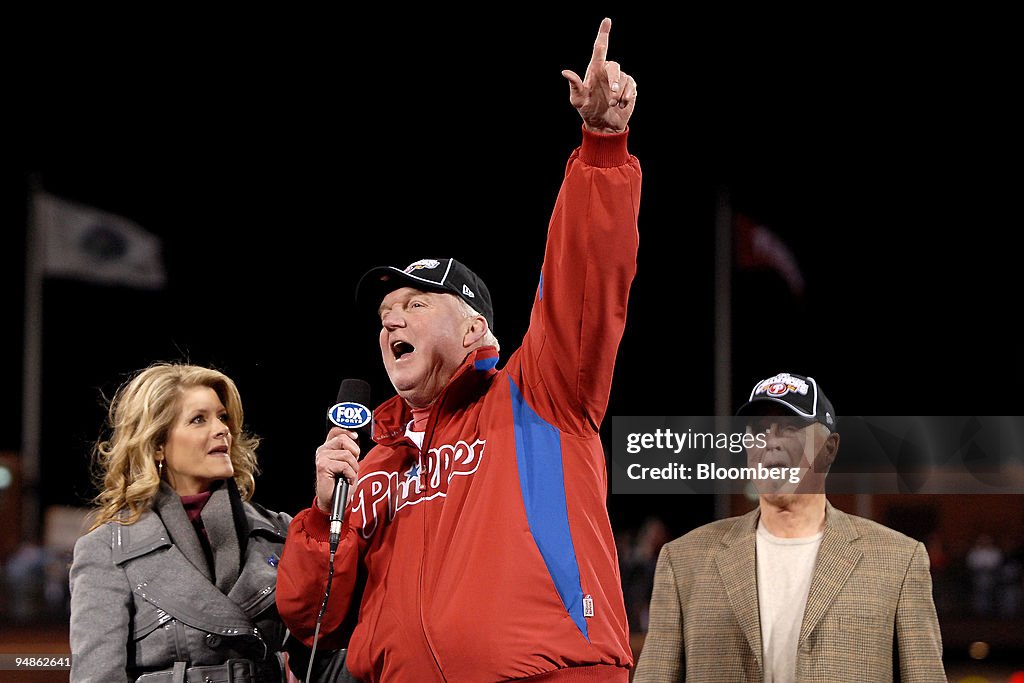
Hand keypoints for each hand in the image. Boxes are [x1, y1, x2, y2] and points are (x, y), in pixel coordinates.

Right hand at [314, 427, 360, 512]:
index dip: (346, 430)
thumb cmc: (341, 482)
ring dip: (353, 467)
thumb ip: (349, 450)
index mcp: (328, 447)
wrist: (334, 500)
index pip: (335, 431)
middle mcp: (323, 450)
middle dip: (354, 452)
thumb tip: (356, 438)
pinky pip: (345, 466)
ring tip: (349, 475)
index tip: (355, 436)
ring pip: (347, 454)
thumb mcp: (348, 463)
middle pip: (343, 439)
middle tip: (353, 465)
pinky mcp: (323, 466)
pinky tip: (347, 480)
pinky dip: (351, 475)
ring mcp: (321, 458)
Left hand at [562, 17, 636, 133]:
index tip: (607, 20)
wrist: (603, 125)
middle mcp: (607, 72)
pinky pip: (631, 86)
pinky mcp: (630, 87)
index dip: (603, 33)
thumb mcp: (578, 100)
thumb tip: (565, 72)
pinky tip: (621, 105)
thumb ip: (574, 85)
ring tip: (613, 105)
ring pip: (623, 79)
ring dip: (619, 94)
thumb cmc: (588, 110)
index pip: (599, 49)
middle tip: (612, 98)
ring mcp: (620, 79)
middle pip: (614, 66)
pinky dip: (627, 97)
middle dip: (614, 82)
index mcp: (594, 70)